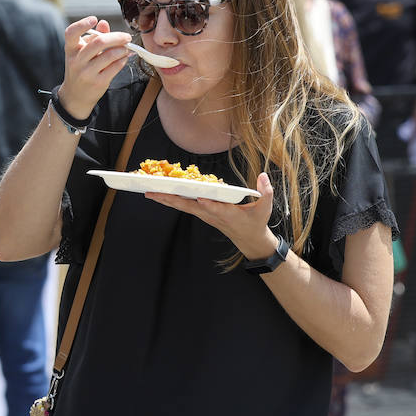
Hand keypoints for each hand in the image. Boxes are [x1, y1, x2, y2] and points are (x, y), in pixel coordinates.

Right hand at [58, 17, 130, 118]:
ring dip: (122, 49)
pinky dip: (123, 60)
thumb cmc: (81, 68)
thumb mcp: (82, 52)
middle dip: (117, 37)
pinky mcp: (98, 82)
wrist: (76, 95)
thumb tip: (104, 23)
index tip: (94, 19)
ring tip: (126, 48)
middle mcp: (77, 60)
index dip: (82, 24)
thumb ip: (94, 37)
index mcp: (71, 49)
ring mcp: (87, 72)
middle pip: (99, 42)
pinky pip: (115, 67)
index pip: (71, 32)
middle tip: (126, 37)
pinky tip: (124, 58)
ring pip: (109, 55)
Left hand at [145, 172, 278, 260]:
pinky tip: (160, 194)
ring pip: (183, 206)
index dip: (208, 204)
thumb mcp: (265, 208)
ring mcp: (205, 214)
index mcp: (228, 214)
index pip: (215, 208)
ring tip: (149, 192)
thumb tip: (263, 176)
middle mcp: (212, 214)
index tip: (200, 199)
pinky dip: (171, 199)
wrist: (248, 238)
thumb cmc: (256, 222)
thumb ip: (266, 192)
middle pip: (190, 206)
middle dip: (172, 200)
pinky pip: (184, 205)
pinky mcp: (201, 213)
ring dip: (166, 199)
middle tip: (154, 193)